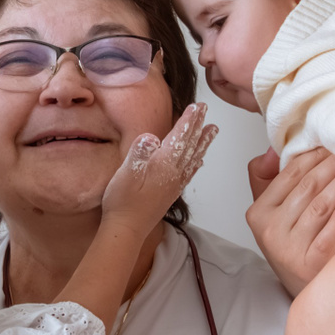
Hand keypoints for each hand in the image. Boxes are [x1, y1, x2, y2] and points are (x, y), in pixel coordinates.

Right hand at [100, 103, 216, 228]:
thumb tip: (150, 137)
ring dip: (202, 142)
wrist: (126, 228)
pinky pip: (189, 172)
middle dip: (197, 125)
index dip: (188, 120)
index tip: (197, 106)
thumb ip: (138, 154)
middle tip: (206, 109)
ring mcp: (174, 183)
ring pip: (193, 157)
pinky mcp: (171, 192)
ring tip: (212, 130)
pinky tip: (199, 160)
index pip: (179, 137)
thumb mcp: (125, 174)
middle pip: (189, 144)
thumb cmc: (122, 202)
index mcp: (163, 164)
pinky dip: (196, 162)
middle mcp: (173, 172)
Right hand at [245, 149, 334, 295]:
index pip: (288, 174)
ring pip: (321, 205)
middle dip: (332, 166)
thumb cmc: (291, 245)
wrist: (303, 286)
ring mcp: (290, 248)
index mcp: (258, 213)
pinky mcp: (311, 263)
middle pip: (307, 186)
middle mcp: (270, 230)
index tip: (332, 147)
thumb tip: (272, 150)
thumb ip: (265, 178)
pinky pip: (330, 232)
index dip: (313, 156)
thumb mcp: (271, 213)